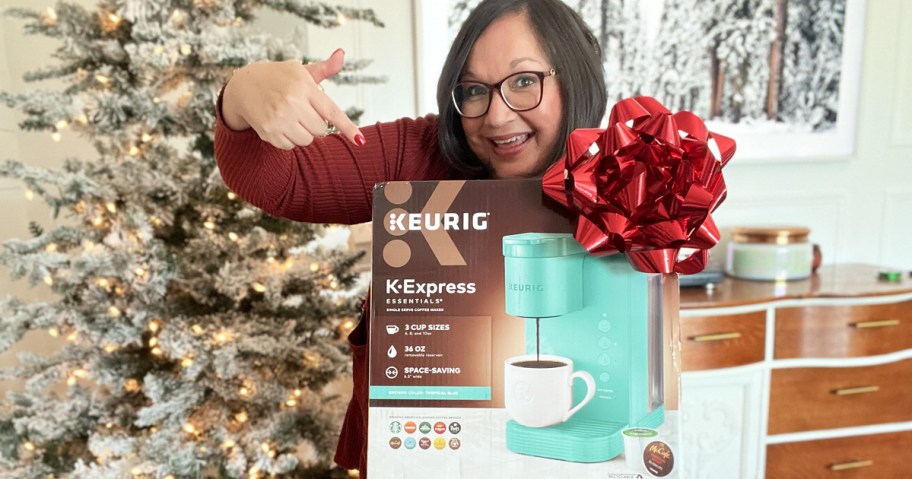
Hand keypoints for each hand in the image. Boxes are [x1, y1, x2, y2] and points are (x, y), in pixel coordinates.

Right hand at [221, 49, 364, 148]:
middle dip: (315, 123)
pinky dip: (288, 139)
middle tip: (301, 110)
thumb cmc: (277, 78)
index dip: (347, 127)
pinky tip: (278, 123)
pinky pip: (290, 146)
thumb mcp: (300, 71)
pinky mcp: (268, 132)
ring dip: (303, 133)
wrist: (242, 86)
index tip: (360, 140)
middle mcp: (292, 102)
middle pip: (320, 129)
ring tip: (289, 117)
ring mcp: (279, 118)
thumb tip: (342, 54)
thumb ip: (324, 69)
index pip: (331, 111)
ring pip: (307, 140)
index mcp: (304, 86)